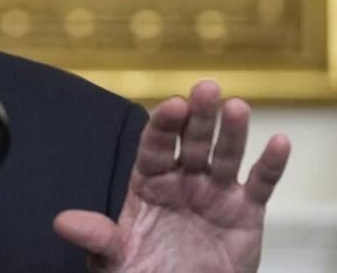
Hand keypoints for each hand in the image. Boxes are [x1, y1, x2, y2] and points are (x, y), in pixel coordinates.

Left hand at [53, 80, 290, 272]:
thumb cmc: (142, 272)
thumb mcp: (114, 258)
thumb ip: (97, 237)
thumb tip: (63, 222)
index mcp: (148, 182)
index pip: (155, 146)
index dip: (163, 125)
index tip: (171, 104)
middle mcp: (182, 180)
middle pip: (191, 142)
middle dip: (198, 116)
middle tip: (206, 88)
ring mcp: (214, 193)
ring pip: (224, 156)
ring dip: (233, 132)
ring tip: (238, 107)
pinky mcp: (245, 212)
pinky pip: (259, 185)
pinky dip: (271, 164)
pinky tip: (279, 141)